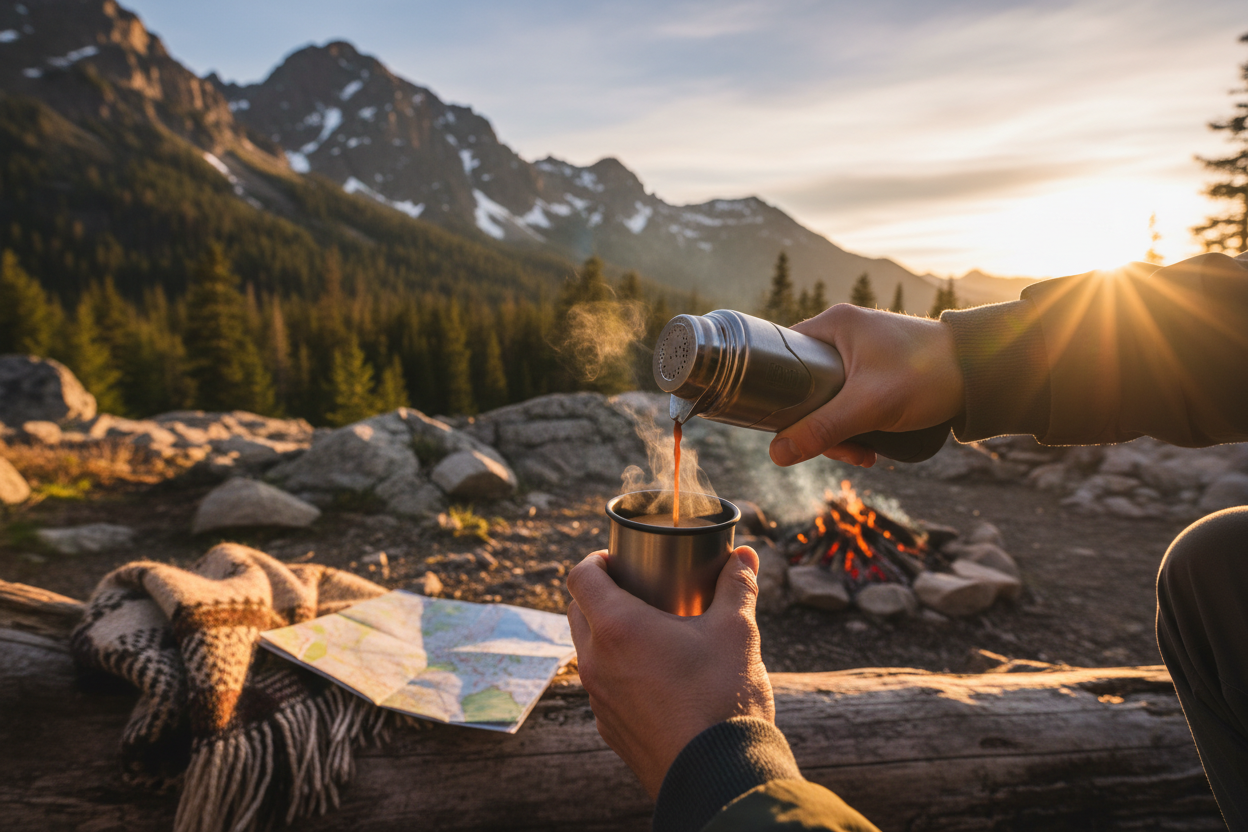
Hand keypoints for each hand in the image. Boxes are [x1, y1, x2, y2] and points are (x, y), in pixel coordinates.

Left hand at [566, 547, 773, 797]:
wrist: (718, 775)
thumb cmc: (723, 697)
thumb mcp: (737, 631)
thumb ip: (738, 587)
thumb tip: (747, 556)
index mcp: (617, 627)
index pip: (580, 577)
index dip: (595, 560)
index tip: (618, 558)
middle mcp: (596, 661)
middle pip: (577, 612)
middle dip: (599, 594)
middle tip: (636, 589)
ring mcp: (599, 699)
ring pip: (588, 652)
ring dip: (607, 635)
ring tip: (648, 632)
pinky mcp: (610, 729)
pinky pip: (602, 688)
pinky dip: (618, 672)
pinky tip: (656, 677)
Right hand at [770, 304, 964, 467]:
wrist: (984, 371)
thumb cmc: (928, 374)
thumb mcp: (869, 406)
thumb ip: (822, 429)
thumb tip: (777, 454)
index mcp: (834, 325)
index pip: (784, 357)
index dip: (781, 396)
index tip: (795, 428)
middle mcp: (844, 333)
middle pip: (808, 387)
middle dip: (821, 427)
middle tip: (845, 451)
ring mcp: (863, 351)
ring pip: (831, 399)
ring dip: (842, 432)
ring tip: (866, 453)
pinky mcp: (880, 368)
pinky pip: (852, 399)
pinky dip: (858, 424)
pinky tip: (873, 444)